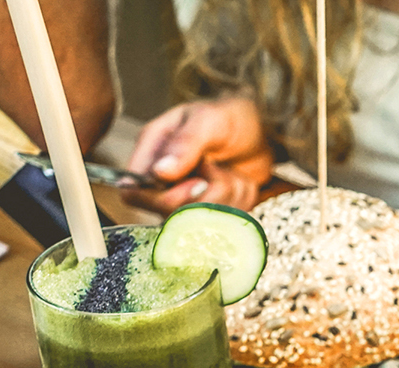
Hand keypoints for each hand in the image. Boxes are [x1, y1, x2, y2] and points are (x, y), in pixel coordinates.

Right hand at [125, 97, 273, 213]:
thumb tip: (158, 173)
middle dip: (204, 194)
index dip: (162, 197)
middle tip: (219, 170)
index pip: (134, 191)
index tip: (197, 183)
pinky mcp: (212, 207)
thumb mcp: (208, 122)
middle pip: (169, 212)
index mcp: (153, 151)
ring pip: (201, 218)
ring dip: (228, 194)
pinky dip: (241, 202)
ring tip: (233, 171)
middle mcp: (166, 177)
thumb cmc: (230, 116)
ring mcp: (189, 195)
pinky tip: (242, 181)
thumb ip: (185, 145)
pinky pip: (225, 220)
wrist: (263, 128)